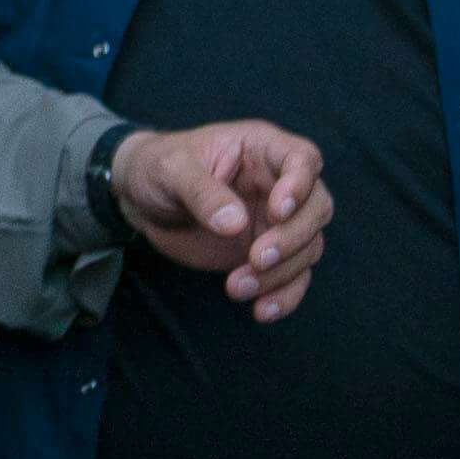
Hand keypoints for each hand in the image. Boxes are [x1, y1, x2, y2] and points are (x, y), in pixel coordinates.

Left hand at [111, 122, 336, 317]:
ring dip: (281, 272)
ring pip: (308, 246)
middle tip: (257, 258)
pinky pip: (294, 276)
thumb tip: (235, 223)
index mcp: (260, 148)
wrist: (143, 201)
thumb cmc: (158, 169)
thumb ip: (201, 191)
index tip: (277, 213)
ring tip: (236, 287)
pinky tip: (262, 310)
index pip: (303, 159)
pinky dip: (285, 296)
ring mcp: (276, 221)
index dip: (300, 185)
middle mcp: (278, 183)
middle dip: (293, 238)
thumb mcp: (170, 170)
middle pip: (316, 208)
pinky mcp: (269, 254)